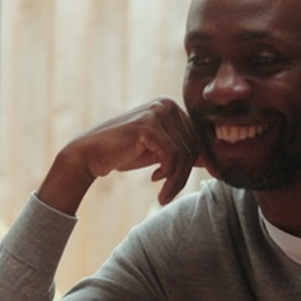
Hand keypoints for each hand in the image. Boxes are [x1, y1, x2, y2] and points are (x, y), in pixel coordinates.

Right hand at [37, 98, 199, 213]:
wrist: (88, 154)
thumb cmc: (123, 154)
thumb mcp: (158, 152)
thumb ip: (181, 151)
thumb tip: (212, 161)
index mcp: (170, 107)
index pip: (196, 136)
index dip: (202, 160)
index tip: (201, 180)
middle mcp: (166, 104)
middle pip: (193, 144)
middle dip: (185, 174)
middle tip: (169, 194)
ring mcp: (157, 113)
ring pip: (185, 153)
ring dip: (176, 180)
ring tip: (164, 196)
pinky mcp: (149, 126)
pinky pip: (173, 156)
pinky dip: (168, 175)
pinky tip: (154, 180)